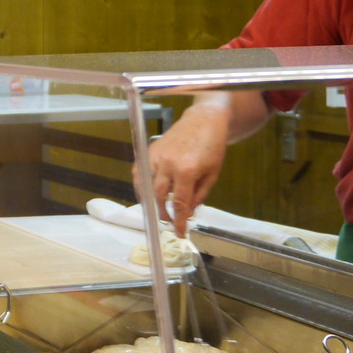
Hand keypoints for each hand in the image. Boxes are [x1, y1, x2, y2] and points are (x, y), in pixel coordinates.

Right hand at [147, 102, 231, 235]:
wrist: (204, 120)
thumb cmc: (212, 146)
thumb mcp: (212, 174)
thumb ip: (199, 196)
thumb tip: (188, 213)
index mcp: (187, 171)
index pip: (179, 203)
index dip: (179, 221)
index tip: (179, 232)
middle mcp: (168, 164)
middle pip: (159, 196)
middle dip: (163, 212)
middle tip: (168, 221)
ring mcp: (157, 156)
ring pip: (146, 185)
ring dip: (150, 200)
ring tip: (157, 209)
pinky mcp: (151, 150)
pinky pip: (140, 172)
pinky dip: (142, 185)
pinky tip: (148, 192)